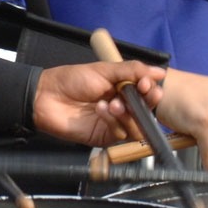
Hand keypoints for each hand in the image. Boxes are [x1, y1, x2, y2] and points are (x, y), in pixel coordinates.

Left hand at [31, 61, 167, 145]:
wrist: (48, 96)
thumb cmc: (73, 79)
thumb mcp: (105, 70)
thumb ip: (133, 70)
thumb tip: (160, 72)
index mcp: (123, 90)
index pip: (147, 94)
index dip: (151, 91)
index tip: (147, 85)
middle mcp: (122, 107)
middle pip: (146, 112)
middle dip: (146, 104)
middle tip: (142, 95)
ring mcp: (114, 123)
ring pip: (136, 126)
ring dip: (127, 113)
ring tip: (113, 103)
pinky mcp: (104, 137)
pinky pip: (119, 133)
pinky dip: (113, 121)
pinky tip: (100, 110)